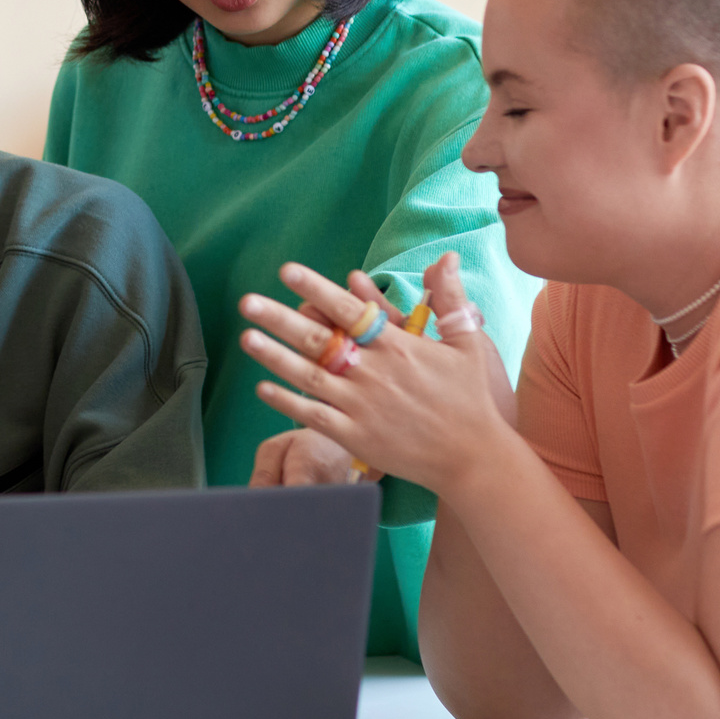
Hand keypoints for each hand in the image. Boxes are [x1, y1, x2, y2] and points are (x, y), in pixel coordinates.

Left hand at [236, 253, 517, 492]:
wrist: (474, 459)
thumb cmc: (471, 399)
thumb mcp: (467, 343)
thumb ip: (449, 299)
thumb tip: (448, 259)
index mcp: (397, 346)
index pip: (348, 310)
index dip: (316, 288)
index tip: (287, 271)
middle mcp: (374, 373)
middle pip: (318, 339)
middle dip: (280, 319)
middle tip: (246, 301)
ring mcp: (361, 407)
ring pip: (308, 376)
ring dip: (274, 356)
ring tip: (245, 337)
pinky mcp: (356, 437)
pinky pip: (313, 416)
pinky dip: (287, 402)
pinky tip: (263, 387)